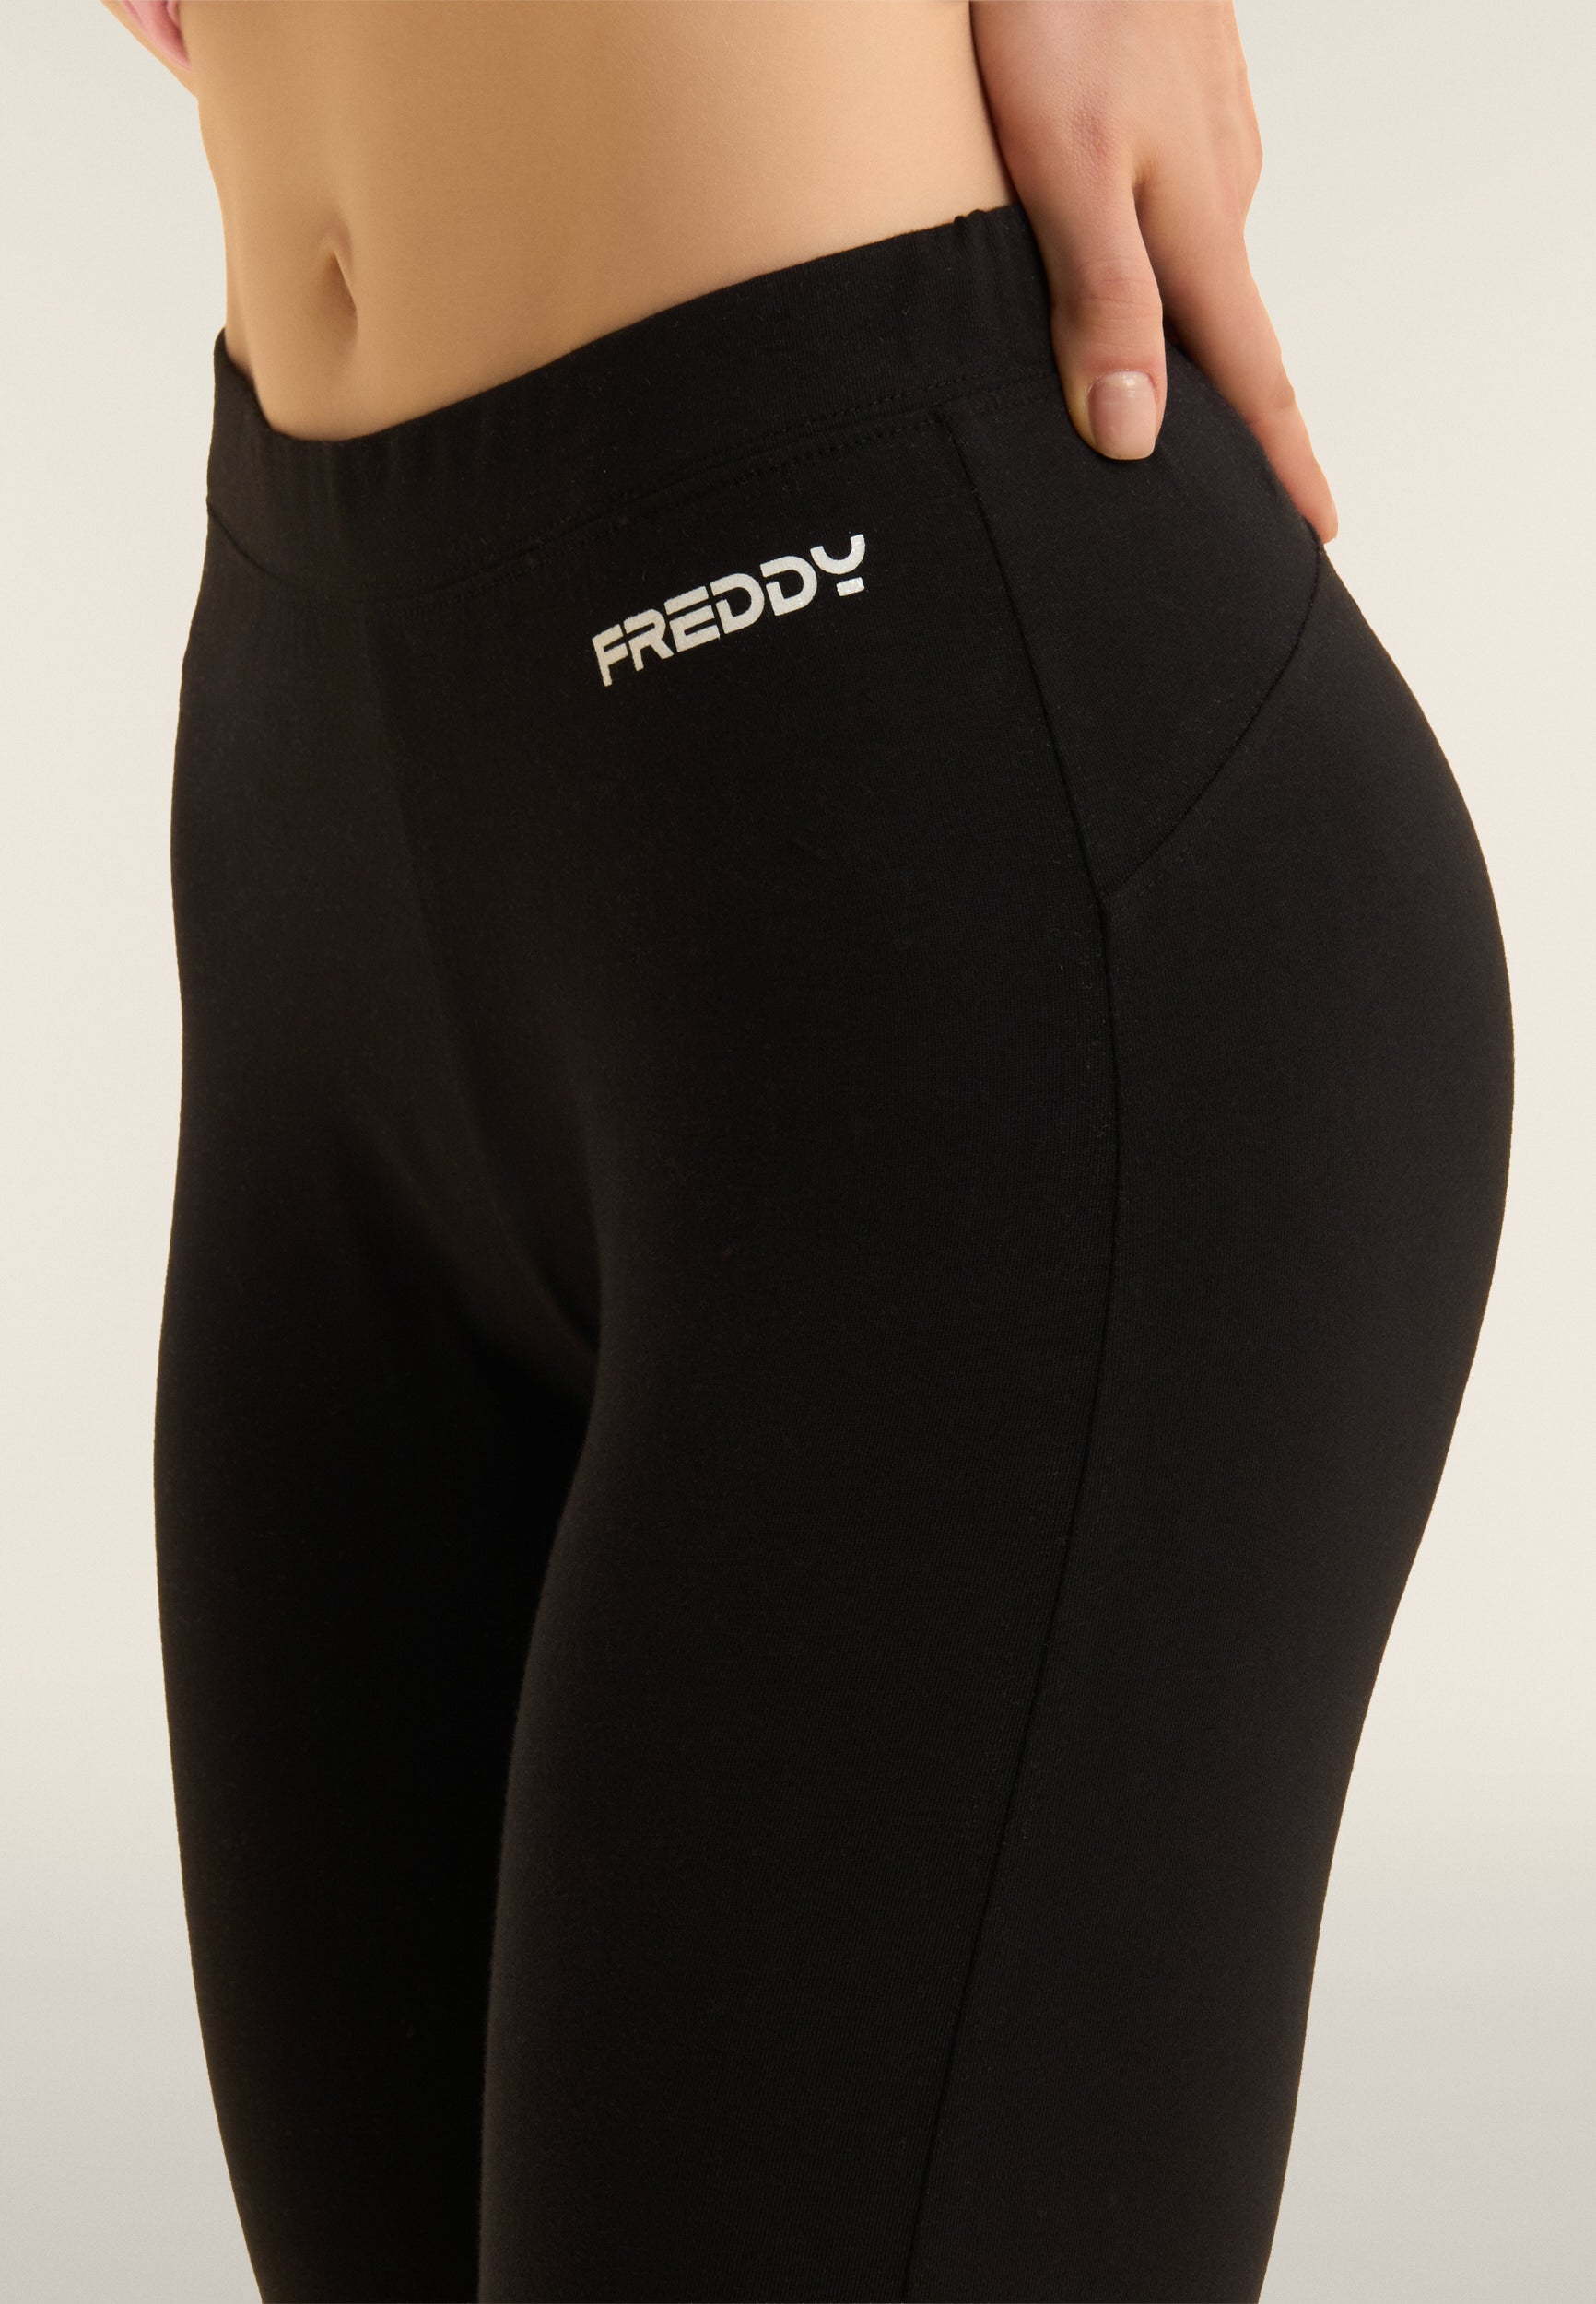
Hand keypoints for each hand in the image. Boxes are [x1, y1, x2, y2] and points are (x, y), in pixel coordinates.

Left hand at [970, 0, 1336, 540]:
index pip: (1253, 377)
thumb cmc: (1053, 3)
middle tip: (1253, 493)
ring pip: (1200, 260)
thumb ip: (1098, 295)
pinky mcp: (1174, 87)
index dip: (1282, 464)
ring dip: (1197, 330)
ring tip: (1182, 400)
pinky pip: (1177, 197)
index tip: (1314, 534)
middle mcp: (1217, 186)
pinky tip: (1140, 263)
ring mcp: (1202, 131)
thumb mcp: (1062, 161)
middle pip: (1233, 329)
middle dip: (1246, 415)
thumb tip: (1134, 438)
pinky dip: (1165, 251)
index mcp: (1196, 226)